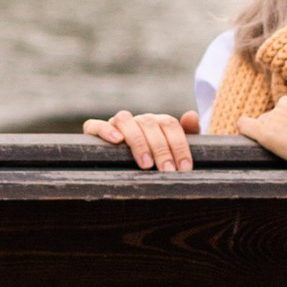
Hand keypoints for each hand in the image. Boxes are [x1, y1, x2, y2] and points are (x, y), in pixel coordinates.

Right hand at [83, 107, 200, 172]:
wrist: (121, 166)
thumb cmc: (154, 161)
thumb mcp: (172, 151)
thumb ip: (186, 135)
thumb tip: (192, 116)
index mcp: (157, 123)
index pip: (170, 124)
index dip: (179, 145)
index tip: (184, 168)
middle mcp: (137, 120)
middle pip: (150, 124)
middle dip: (161, 148)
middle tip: (167, 170)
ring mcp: (116, 124)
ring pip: (125, 120)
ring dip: (137, 141)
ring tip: (145, 163)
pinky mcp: (94, 131)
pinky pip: (96, 125)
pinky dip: (106, 130)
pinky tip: (117, 141)